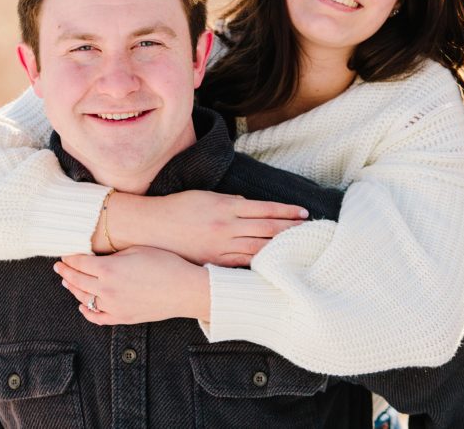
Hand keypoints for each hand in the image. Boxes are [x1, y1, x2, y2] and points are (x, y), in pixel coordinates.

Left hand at [55, 247, 209, 324]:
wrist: (184, 290)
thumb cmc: (166, 264)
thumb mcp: (138, 250)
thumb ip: (114, 255)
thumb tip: (99, 259)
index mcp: (109, 269)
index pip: (80, 263)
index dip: (70, 258)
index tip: (64, 254)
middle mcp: (106, 289)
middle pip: (77, 280)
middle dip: (65, 272)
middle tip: (59, 266)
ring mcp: (113, 306)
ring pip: (84, 298)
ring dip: (73, 289)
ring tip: (67, 282)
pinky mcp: (122, 318)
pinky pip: (97, 317)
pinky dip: (87, 311)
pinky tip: (83, 305)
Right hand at [105, 190, 307, 266]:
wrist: (150, 228)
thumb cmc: (178, 209)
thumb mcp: (207, 198)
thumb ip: (231, 203)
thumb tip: (250, 207)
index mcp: (227, 207)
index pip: (266, 209)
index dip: (287, 212)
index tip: (304, 213)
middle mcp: (227, 227)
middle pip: (268, 230)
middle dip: (292, 231)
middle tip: (312, 231)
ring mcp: (221, 247)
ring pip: (258, 248)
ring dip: (281, 249)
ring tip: (300, 248)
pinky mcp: (213, 262)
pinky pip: (242, 263)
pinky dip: (260, 264)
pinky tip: (274, 265)